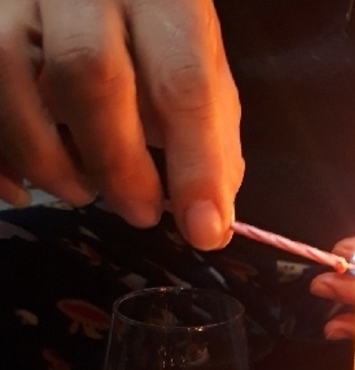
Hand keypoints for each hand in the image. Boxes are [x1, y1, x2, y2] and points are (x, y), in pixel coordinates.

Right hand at [0, 0, 242, 249]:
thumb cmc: (153, 30)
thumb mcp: (199, 65)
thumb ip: (210, 134)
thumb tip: (208, 219)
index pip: (184, 82)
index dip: (196, 166)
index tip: (203, 229)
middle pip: (88, 71)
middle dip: (117, 164)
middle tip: (139, 213)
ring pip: (10, 73)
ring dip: (48, 160)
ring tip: (81, 192)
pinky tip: (23, 186)